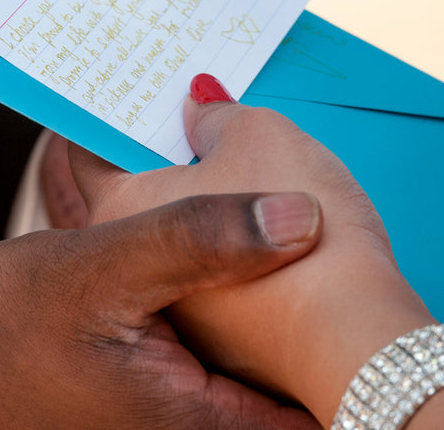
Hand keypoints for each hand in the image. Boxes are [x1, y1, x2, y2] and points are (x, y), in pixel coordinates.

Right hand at [0, 192, 322, 428]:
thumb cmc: (2, 324)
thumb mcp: (105, 266)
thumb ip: (203, 238)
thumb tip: (303, 218)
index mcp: (196, 421)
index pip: (313, 405)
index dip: (348, 350)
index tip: (367, 291)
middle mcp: (188, 427)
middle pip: (285, 381)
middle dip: (306, 315)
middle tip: (325, 242)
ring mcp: (168, 413)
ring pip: (248, 360)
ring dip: (263, 302)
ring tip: (277, 239)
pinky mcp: (149, 392)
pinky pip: (209, 353)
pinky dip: (221, 306)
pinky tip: (215, 257)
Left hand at [71, 74, 434, 424]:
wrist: (352, 336)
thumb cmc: (296, 219)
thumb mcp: (259, 136)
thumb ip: (218, 116)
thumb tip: (197, 108)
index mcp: (125, 207)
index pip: (91, 151)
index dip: (116, 119)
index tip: (140, 101)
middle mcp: (138, 267)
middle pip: (142, 198)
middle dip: (172, 162)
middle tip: (208, 123)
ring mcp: (179, 311)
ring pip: (186, 244)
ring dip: (213, 209)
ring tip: (260, 173)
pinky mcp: (225, 341)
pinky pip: (224, 282)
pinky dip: (242, 254)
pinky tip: (285, 235)